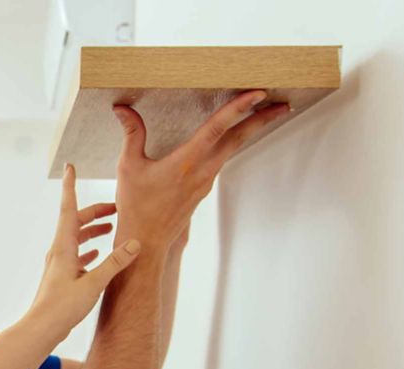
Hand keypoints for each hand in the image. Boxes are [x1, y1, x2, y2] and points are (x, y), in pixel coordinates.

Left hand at [27, 164, 140, 335]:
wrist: (42, 328)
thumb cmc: (63, 307)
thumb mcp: (94, 283)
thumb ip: (115, 262)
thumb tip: (135, 242)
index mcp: (63, 246)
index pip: (68, 208)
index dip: (70, 186)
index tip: (70, 167)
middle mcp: (59, 250)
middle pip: (76, 221)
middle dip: (96, 211)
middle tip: (117, 207)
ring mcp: (59, 263)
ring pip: (76, 237)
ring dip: (93, 229)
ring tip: (113, 227)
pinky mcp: (62, 276)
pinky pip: (76, 254)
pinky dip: (88, 248)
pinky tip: (97, 254)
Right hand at [112, 90, 289, 247]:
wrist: (147, 240)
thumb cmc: (136, 206)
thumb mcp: (129, 166)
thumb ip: (132, 134)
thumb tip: (122, 109)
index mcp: (186, 162)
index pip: (217, 127)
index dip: (238, 108)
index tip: (257, 94)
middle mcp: (203, 170)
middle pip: (238, 138)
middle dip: (261, 119)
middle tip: (281, 104)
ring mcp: (206, 181)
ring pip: (232, 149)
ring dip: (248, 131)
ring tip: (260, 116)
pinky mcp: (204, 188)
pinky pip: (222, 160)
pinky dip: (231, 144)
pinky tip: (228, 139)